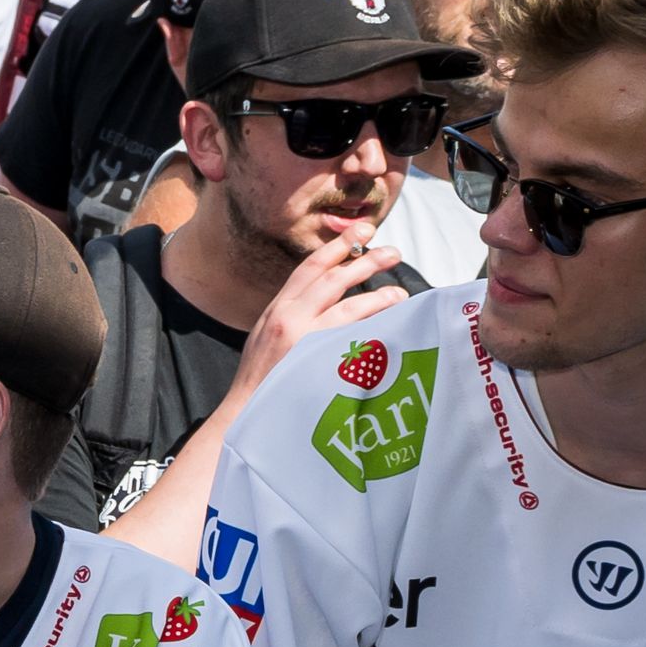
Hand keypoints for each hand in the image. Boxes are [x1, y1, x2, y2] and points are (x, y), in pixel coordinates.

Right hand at [229, 225, 417, 404]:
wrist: (245, 413)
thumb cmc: (261, 379)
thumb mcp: (267, 337)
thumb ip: (293, 316)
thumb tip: (326, 301)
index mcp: (277, 309)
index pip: (309, 268)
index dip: (338, 247)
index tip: (362, 233)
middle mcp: (287, 317)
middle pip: (331, 279)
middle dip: (365, 260)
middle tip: (392, 251)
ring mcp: (302, 339)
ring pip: (347, 306)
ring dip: (377, 295)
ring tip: (400, 293)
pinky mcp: (314, 361)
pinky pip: (351, 339)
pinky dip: (372, 329)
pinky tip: (392, 325)